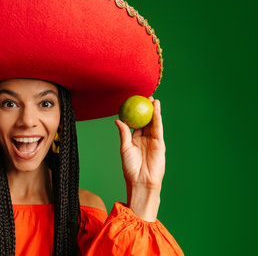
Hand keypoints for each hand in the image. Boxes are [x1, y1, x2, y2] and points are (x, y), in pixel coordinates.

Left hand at [114, 97, 164, 220]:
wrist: (141, 181)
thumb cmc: (130, 167)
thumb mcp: (125, 147)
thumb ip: (124, 133)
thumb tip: (118, 120)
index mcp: (135, 140)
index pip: (136, 123)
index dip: (135, 113)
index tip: (133, 102)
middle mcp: (145, 139)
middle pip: (146, 121)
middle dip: (146, 109)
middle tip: (144, 97)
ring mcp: (153, 140)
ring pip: (153, 122)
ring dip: (154, 111)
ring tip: (152, 99)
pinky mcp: (160, 143)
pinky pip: (158, 128)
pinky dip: (157, 118)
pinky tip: (156, 109)